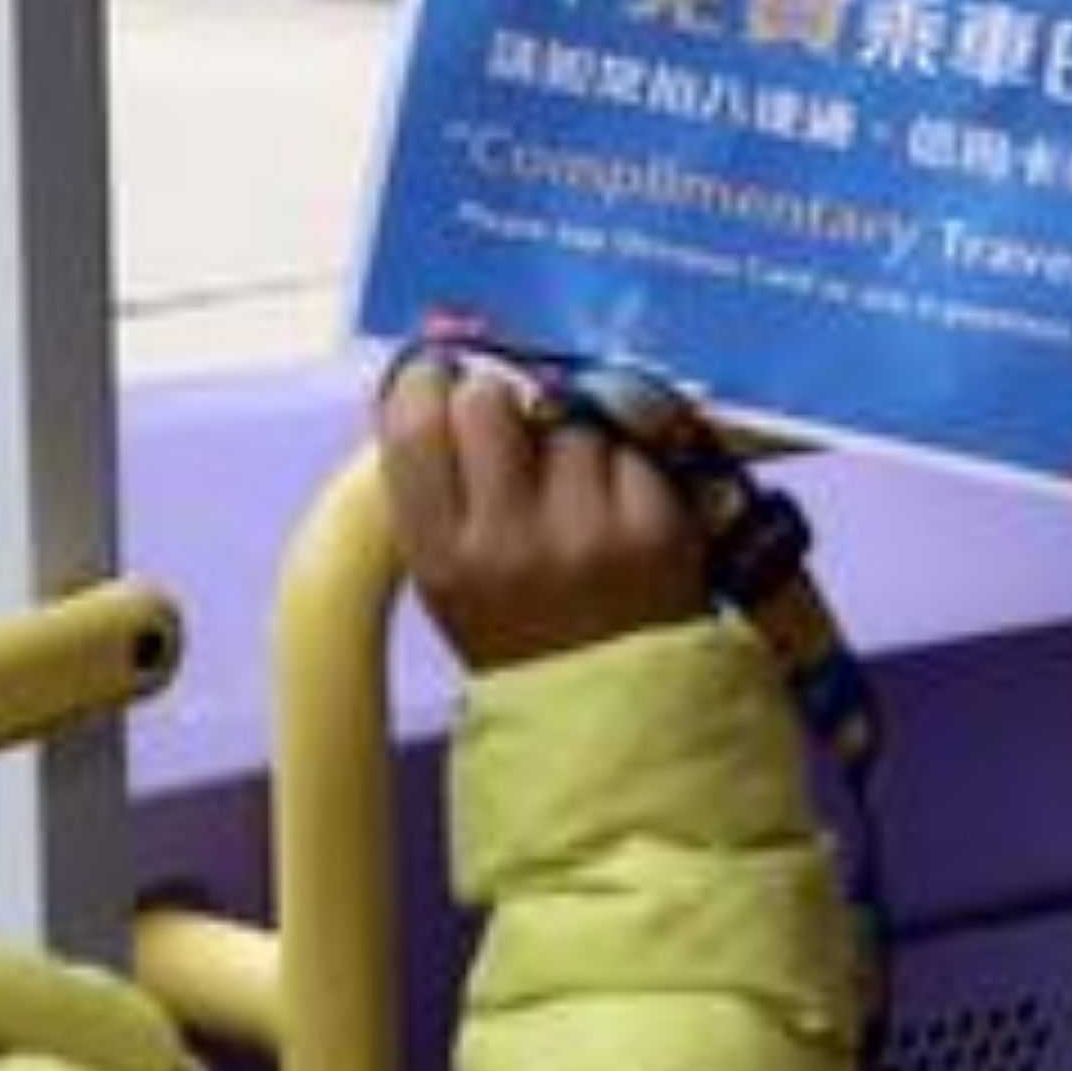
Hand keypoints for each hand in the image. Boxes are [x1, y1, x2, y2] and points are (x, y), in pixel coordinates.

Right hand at [379, 351, 719, 672]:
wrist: (611, 718)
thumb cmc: (519, 632)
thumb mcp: (450, 573)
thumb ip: (437, 478)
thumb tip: (443, 351)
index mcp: (441, 558)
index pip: (415, 427)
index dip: (429, 385)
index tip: (445, 382)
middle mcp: (507, 541)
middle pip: (491, 404)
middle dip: (504, 405)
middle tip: (519, 435)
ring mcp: (586, 530)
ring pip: (571, 419)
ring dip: (574, 436)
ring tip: (579, 492)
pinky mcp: (656, 524)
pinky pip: (633, 446)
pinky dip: (628, 463)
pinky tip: (623, 505)